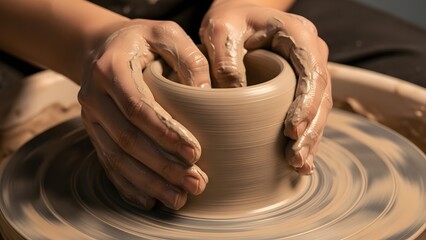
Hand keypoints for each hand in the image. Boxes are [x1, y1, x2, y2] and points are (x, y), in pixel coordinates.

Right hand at [78, 20, 209, 209]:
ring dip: (148, 183)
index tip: (195, 152)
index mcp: (111, 69)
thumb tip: (207, 94)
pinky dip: (128, 185)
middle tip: (196, 183)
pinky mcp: (94, 133)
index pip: (138, 108)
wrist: (106, 47)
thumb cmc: (143, 41)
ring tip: (179, 199)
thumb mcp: (167, 34)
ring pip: (117, 158)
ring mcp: (91, 118)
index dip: (166, 134)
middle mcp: (94, 97)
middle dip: (163, 166)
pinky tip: (149, 201)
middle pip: (127, 140)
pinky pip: (107, 164)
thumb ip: (188, 58)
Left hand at [200, 1, 331, 173]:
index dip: (306, 104)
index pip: (312, 72)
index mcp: (298, 35)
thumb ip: (226, 60)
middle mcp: (311, 51)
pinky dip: (307, 134)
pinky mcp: (302, 82)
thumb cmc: (229, 20)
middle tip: (295, 158)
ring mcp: (310, 67)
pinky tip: (300, 158)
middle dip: (311, 129)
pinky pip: (311, 109)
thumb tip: (236, 98)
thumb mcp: (220, 31)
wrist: (236, 14)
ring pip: (320, 106)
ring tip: (298, 165)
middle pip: (321, 95)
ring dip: (311, 137)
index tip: (292, 131)